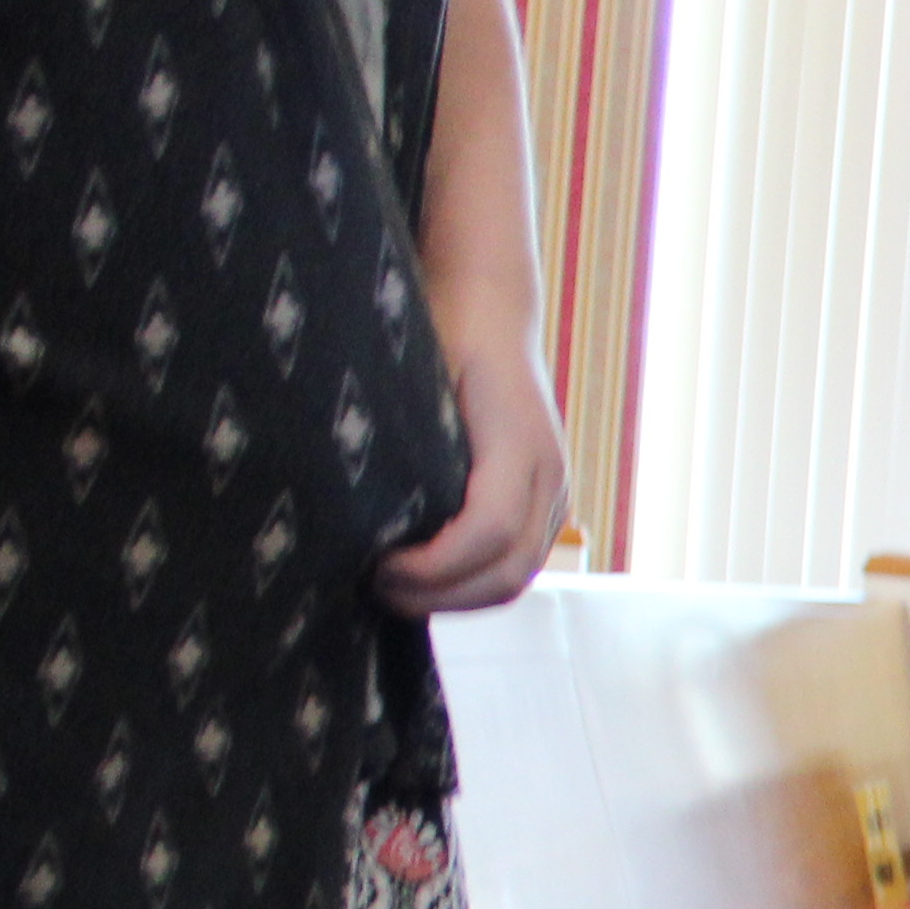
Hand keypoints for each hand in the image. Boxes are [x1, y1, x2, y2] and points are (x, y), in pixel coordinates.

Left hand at [375, 316, 568, 616]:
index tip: (376, 564)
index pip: (488, 531)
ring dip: (454, 599)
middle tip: (376, 588)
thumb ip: (405, 443)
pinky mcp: (547, 507)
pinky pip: (516, 566)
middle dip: (439, 596)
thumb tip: (353, 514)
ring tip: (396, 588)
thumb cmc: (444, 333)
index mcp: (520, 441)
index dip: (433, 566)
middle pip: (508, 573)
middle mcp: (550, 476)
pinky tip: (424, 575)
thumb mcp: (415, 378)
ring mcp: (556, 494)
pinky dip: (470, 585)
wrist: (492, 309)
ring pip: (515, 580)